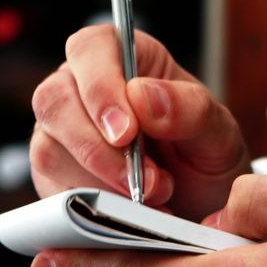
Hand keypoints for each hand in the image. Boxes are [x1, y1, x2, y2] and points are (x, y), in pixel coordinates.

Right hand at [30, 25, 249, 220]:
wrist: (200, 207)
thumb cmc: (205, 156)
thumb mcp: (218, 132)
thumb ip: (189, 109)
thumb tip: (142, 97)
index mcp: (120, 57)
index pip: (89, 49)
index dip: (99, 87)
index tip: (127, 132)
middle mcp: (78, 88)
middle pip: (54, 100)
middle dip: (97, 148)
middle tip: (144, 183)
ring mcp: (58, 134)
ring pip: (48, 150)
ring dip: (100, 185)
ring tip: (152, 200)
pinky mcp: (51, 176)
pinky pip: (51, 193)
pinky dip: (89, 211)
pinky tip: (127, 217)